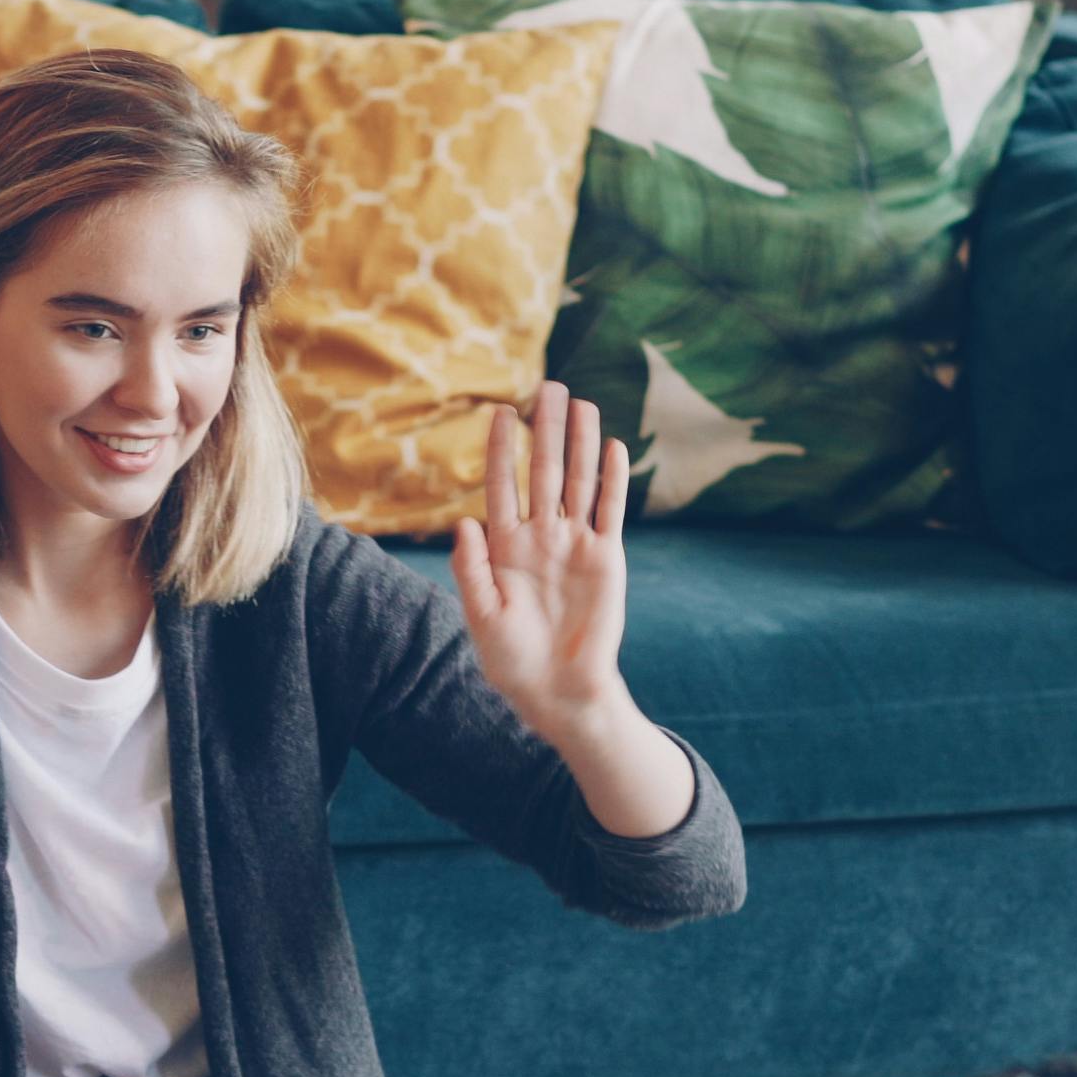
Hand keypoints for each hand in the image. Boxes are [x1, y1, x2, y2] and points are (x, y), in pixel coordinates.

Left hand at [454, 382, 633, 741]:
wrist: (558, 690)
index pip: (503, 484)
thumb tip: (464, 521)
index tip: (501, 411)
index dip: (503, 448)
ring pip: (580, 483)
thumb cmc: (511, 660)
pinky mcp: (606, 559)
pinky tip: (612, 448)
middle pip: (545, 471)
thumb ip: (471, 569)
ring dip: (581, 443)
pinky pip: (610, 512)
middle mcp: (541, 537)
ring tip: (582, 404)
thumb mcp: (482, 616)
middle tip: (548, 385)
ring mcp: (575, 545)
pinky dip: (613, 481)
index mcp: (505, 546)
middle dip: (546, 429)